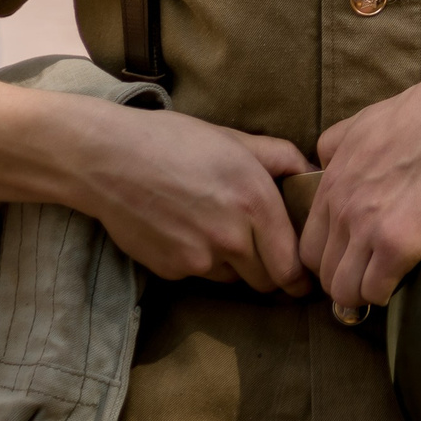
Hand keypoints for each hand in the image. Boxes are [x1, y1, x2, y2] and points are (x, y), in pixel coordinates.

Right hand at [74, 105, 312, 293]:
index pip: (291, 265)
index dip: (300, 277)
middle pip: (267, 281)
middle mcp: (232, 238)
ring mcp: (200, 259)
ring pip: (233, 279)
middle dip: (269, 271)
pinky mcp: (172, 270)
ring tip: (214, 229)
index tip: (302, 278)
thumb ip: (281, 157)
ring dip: (233, 265)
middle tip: (263, 252)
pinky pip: (199, 274)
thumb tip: (311, 172)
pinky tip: (183, 229)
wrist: (109, 158)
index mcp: (256, 203)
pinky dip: (199, 261)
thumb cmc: (175, 140)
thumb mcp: (234, 139)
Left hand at [302, 53, 420, 307]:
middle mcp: (341, 212)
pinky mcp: (397, 246)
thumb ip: (334, 145)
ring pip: (344, 290)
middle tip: (363, 280)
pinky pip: (375, 291)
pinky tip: (398, 283)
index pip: (307, 246)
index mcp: (330, 186)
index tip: (346, 261)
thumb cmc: (414, 116)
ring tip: (380, 287)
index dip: (326, 259)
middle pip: (323, 272)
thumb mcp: (358, 123)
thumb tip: (325, 160)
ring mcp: (367, 231)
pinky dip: (384, 294)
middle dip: (340, 281)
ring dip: (360, 294)